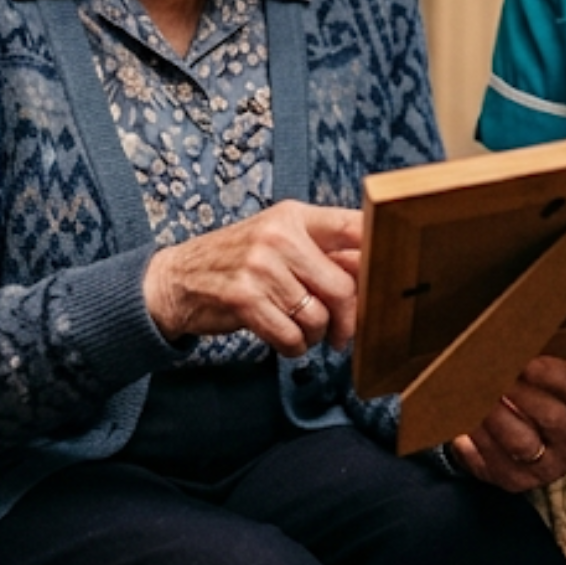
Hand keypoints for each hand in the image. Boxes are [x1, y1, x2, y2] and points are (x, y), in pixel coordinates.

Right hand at [142, 201, 361, 357]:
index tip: (387, 281)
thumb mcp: (279, 242)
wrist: (178, 278)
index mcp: (294, 216)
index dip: (379, 254)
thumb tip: (376, 274)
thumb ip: (324, 253)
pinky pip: (291, 336)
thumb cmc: (239, 262)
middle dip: (348, 320)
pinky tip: (285, 339)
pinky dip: (294, 347)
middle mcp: (279, 236)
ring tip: (302, 330)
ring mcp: (259, 267)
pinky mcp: (244, 299)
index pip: (354, 227)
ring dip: (316, 336)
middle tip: (342, 334)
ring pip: (317, 317)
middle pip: (342, 286)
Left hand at [445, 356, 565, 491]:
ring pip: (520, 442)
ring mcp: (547, 469)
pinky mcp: (516, 482)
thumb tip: (518, 338)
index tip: (526, 359)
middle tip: (492, 371)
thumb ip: (545, 363)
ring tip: (472, 391)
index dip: (555, 374)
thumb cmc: (544, 399)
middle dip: (520, 391)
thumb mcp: (555, 382)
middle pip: (552, 418)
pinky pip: (492, 462)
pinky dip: (474, 440)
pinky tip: (460, 421)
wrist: (535, 445)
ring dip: (493, 414)